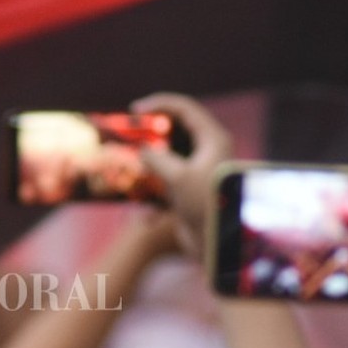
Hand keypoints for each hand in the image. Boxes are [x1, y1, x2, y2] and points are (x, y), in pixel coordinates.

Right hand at [132, 93, 233, 258]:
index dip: (158, 104)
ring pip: (170, 150)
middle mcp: (208, 148)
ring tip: (133, 159)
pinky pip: (167, 171)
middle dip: (152, 128)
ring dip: (150, 153)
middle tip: (131, 132)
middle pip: (176, 127)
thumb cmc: (205, 205)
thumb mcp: (177, 176)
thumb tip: (143, 150)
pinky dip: (153, 175)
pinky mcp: (190, 185)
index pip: (184, 108)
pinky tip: (142, 188)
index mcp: (213, 138)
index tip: (134, 110)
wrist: (217, 243)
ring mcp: (199, 167)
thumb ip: (156, 157)